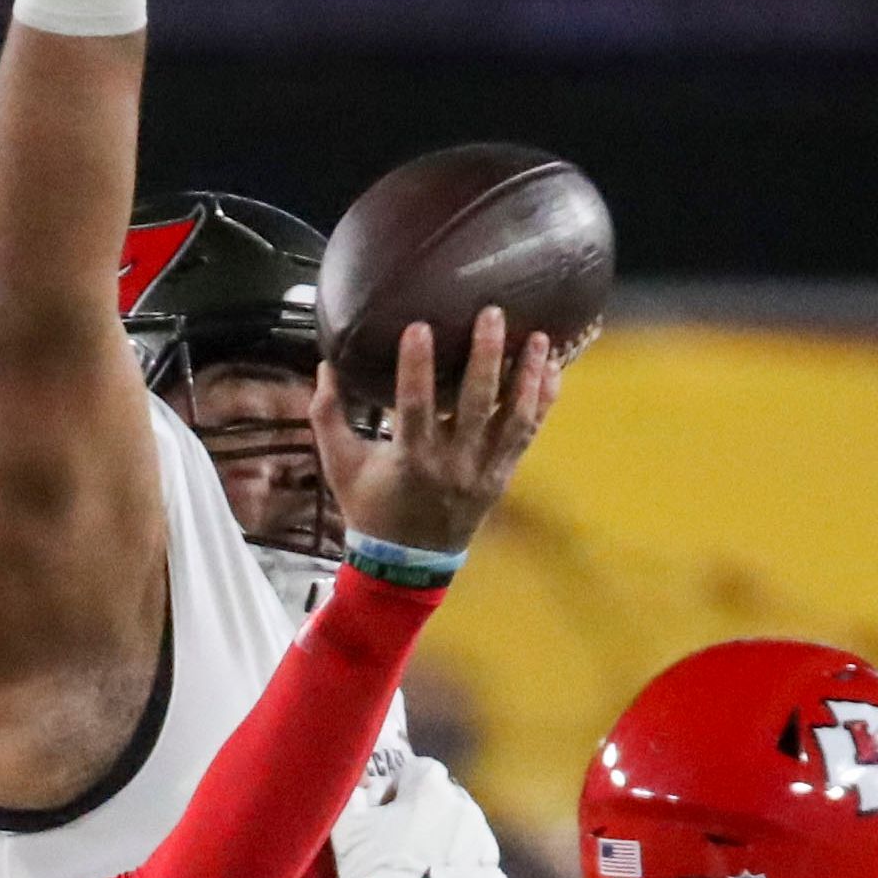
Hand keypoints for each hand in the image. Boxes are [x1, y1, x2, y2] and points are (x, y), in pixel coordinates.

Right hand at [312, 307, 559, 558]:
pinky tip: (553, 370)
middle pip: (476, 404)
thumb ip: (329, 415)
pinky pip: (528, 436)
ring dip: (528, 376)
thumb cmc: (371, 507)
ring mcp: (483, 470)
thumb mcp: (340, 465)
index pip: (416, 406)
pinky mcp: (502, 475)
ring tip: (539, 338)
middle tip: (492, 313)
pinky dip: (543, 403)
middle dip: (486, 357)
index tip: (420, 326)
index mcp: (410, 459)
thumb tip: (324, 364)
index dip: (417, 366)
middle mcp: (453, 463)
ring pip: (513, 419)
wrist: (406, 563)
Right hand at [330, 756, 504, 877]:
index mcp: (431, 788)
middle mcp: (466, 808)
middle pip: (448, 800)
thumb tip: (362, 789)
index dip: (400, 787)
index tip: (385, 810)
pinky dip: (468, 873)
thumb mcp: (347, 826)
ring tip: (427, 870)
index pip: (420, 769)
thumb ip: (356, 796)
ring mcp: (485, 843)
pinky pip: (482, 867)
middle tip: (404, 841)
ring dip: (451, 841)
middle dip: (429, 814)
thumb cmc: (371, 869)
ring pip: (468, 832)